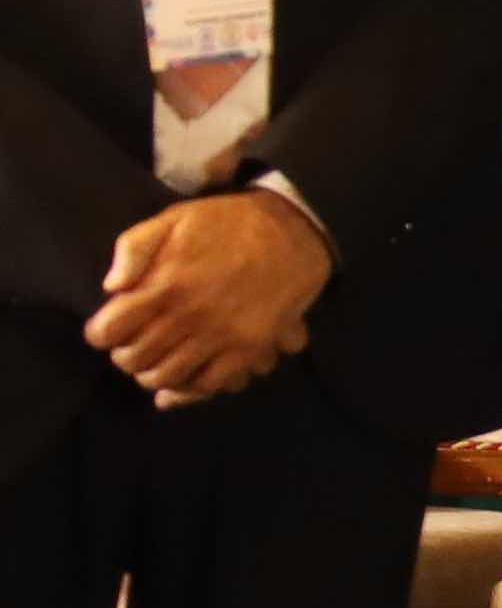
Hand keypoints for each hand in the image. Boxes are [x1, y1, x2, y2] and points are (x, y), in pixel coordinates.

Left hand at [86, 192, 330, 403]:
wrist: (295, 229)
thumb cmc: (227, 222)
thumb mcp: (172, 219)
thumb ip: (133, 248)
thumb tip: (112, 287)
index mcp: (162, 286)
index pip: (107, 332)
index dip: (101, 333)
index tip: (108, 329)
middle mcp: (187, 317)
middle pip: (134, 360)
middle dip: (126, 357)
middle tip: (133, 347)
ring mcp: (220, 336)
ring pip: (168, 377)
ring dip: (154, 375)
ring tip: (157, 364)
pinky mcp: (249, 348)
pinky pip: (211, 383)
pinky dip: (192, 388)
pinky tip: (188, 377)